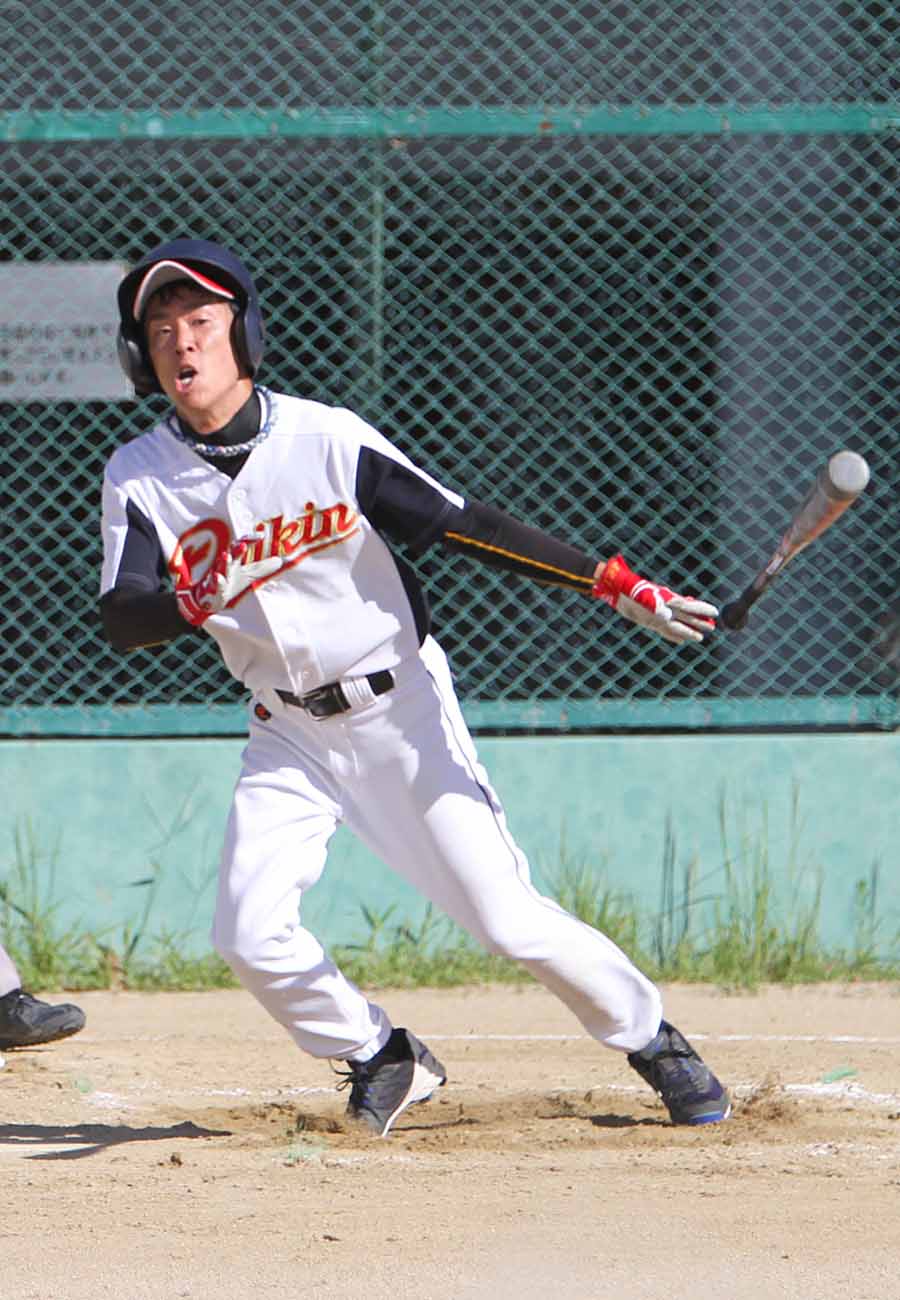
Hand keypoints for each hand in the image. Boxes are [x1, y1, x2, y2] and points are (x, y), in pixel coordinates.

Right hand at [176, 539, 280, 625]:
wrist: (210, 599)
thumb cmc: (230, 582)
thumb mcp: (248, 575)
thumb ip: (262, 568)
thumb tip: (280, 561)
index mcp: (234, 561)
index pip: (240, 546)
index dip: (249, 540)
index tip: (261, 536)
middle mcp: (225, 566)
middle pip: (231, 555)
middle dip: (236, 550)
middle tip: (243, 545)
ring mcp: (217, 577)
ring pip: (220, 568)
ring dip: (224, 562)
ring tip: (226, 555)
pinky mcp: (213, 590)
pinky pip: (214, 585)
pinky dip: (216, 581)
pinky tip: (218, 577)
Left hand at [593, 554, 717, 643]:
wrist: (617, 591)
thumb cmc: (630, 590)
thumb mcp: (641, 596)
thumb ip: (653, 603)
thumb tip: (664, 611)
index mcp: (667, 600)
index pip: (689, 606)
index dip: (702, 609)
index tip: (715, 612)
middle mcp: (665, 608)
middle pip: (686, 616)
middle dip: (699, 622)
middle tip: (713, 626)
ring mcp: (658, 616)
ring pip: (678, 625)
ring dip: (689, 632)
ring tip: (700, 638)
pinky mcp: (650, 622)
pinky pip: (665, 631)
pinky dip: (673, 636)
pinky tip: (681, 641)